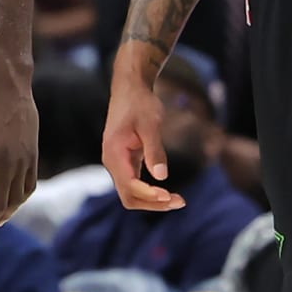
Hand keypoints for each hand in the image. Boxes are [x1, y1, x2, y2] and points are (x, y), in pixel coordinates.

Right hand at [101, 66, 183, 211]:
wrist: (130, 88)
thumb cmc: (140, 102)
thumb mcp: (150, 123)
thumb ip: (154, 150)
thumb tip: (162, 176)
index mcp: (113, 153)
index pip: (128, 185)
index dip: (148, 194)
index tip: (168, 194)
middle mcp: (112, 161)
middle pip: (128, 196)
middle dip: (152, 203)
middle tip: (179, 201)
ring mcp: (117, 163)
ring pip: (131, 193)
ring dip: (153, 201)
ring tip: (178, 200)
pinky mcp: (125, 161)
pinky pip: (135, 184)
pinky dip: (150, 192)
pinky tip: (167, 192)